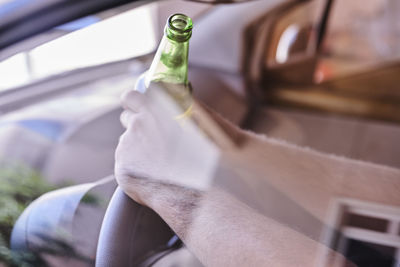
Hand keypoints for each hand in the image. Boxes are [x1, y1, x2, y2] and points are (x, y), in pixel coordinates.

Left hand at [114, 88, 222, 206]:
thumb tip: (179, 101)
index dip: (135, 104)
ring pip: (127, 142)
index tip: (139, 110)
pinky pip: (125, 163)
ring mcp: (128, 143)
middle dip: (135, 124)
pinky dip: (136, 168)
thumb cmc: (211, 154)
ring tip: (159, 164)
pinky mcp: (123, 165)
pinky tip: (154, 177)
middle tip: (150, 138)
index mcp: (157, 105)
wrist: (204, 188)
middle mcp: (140, 120)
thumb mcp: (204, 120)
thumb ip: (184, 108)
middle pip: (126, 117)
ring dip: (138, 148)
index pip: (132, 97)